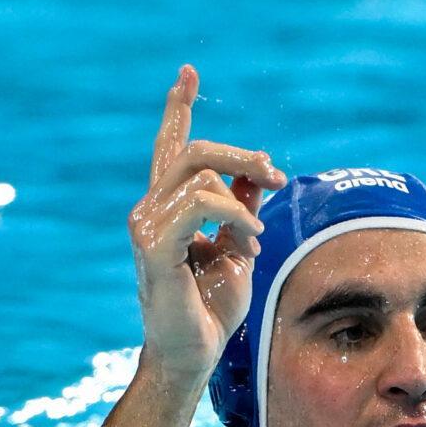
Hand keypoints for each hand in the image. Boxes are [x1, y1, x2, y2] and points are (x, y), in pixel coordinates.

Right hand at [128, 65, 286, 384]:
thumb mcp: (238, 247)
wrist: (193, 353)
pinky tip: (249, 241)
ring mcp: (146, 224)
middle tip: (279, 177)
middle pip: (196, 151)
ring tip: (257, 238)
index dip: (179, 108)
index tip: (188, 73)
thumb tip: (259, 174)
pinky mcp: (153, 244)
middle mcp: (150, 208)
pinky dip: (233, 217)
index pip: (172, 146)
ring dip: (244, 201)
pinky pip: (198, 204)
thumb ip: (243, 208)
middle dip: (243, 157)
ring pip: (200, 175)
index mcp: (169, 206)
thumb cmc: (211, 307)